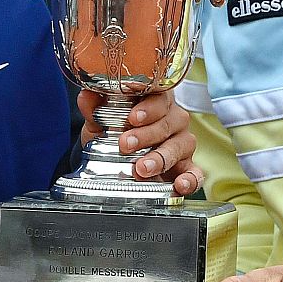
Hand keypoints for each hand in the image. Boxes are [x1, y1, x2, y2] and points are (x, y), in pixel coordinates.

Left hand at [78, 88, 201, 195]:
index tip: (132, 118)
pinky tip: (180, 185)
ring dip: (160, 157)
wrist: (119, 161)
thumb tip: (86, 96)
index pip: (158, 98)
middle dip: (146, 135)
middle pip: (167, 123)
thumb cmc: (117, 133)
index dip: (147, 108)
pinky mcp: (187, 167)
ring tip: (142, 168)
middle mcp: (174, 120)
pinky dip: (190, 180)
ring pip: (179, 146)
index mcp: (156, 102)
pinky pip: (195, 172)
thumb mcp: (102, 122)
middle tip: (126, 144)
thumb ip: (95, 109)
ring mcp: (183, 143)